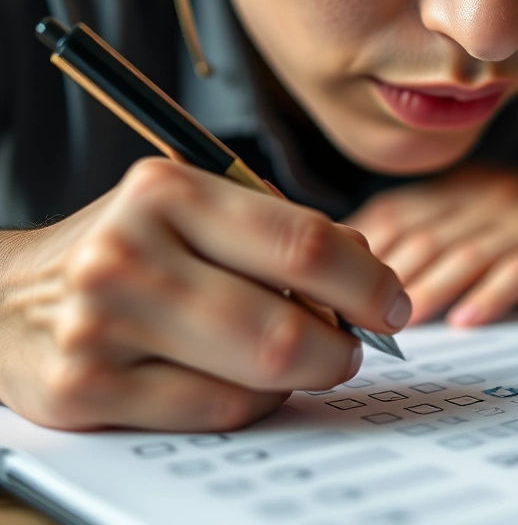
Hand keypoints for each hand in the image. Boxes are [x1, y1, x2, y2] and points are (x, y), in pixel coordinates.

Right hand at [0, 158, 408, 431]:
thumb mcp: (194, 209)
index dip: (368, 284)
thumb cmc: (125, 249)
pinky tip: (241, 381)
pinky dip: (252, 402)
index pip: (304, 245)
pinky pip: (216, 413)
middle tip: (353, 347)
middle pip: (287, 327)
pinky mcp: (85, 393)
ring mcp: (102, 328)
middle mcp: (127, 254)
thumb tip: (369, 273)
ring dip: (300, 376)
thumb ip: (279, 232)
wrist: (6, 298)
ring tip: (294, 358)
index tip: (392, 304)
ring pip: (258, 379)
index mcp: (165, 191)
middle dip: (344, 347)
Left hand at [346, 163, 517, 326]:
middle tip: (350, 319)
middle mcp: (488, 198)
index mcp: (465, 188)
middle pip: (423, 237)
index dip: (358, 248)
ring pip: (465, 255)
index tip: (326, 284)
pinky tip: (469, 322)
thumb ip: (442, 227)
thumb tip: (382, 269)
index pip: (396, 212)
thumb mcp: (492, 206)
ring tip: (397, 328)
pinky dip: (491, 296)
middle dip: (382, 279)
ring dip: (428, 292)